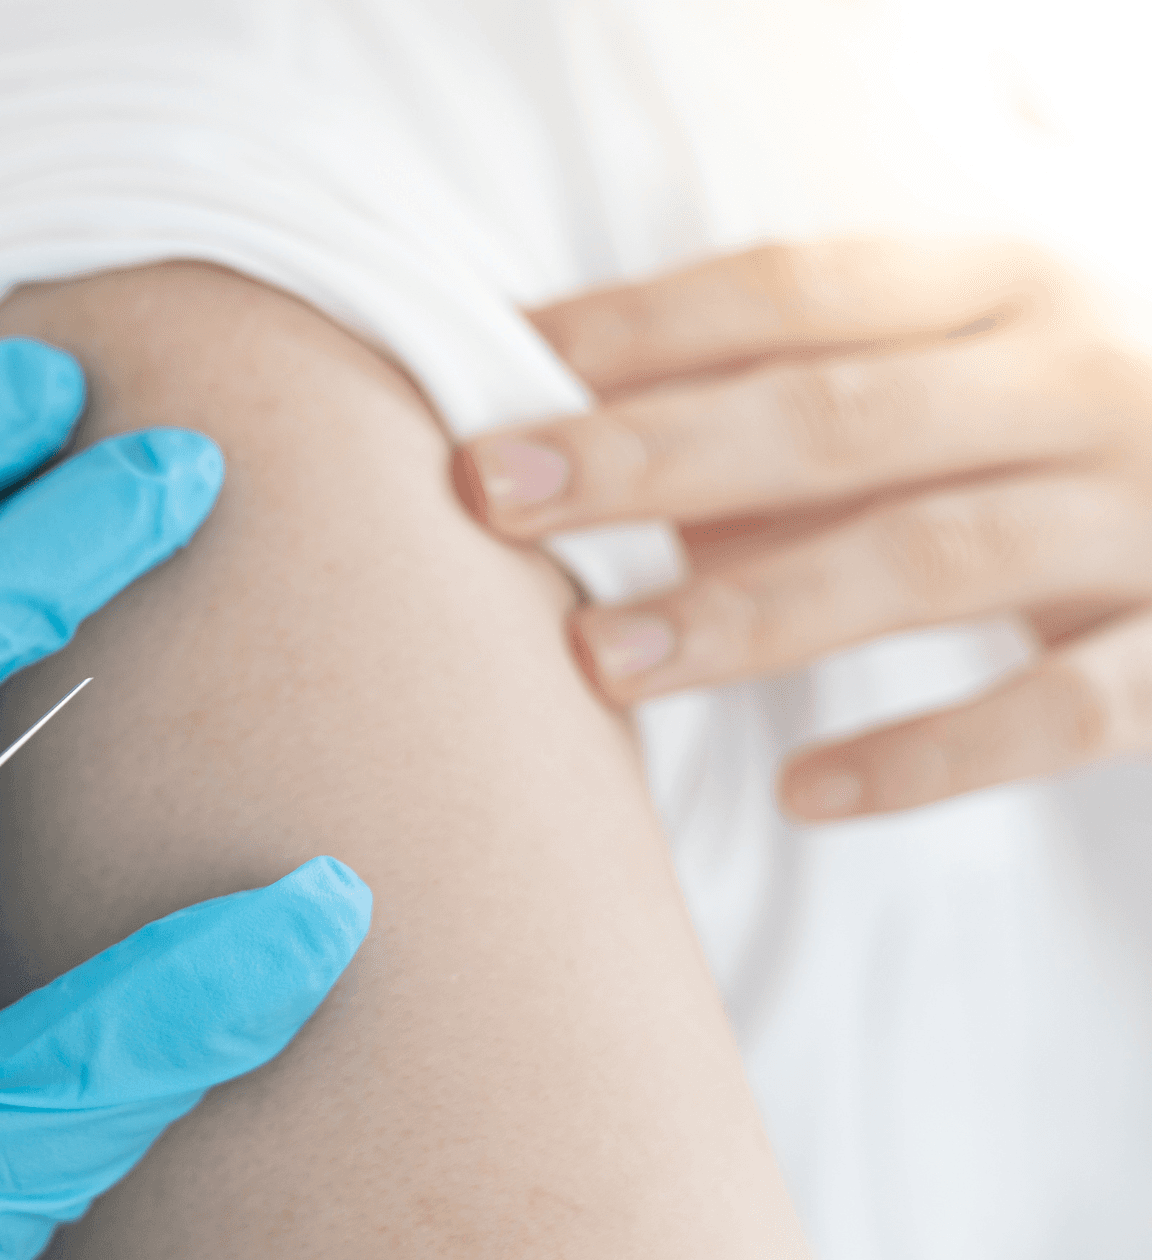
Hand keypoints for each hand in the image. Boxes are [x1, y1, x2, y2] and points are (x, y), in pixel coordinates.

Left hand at [457, 239, 1151, 818]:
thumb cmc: (1042, 440)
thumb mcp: (946, 384)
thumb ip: (786, 414)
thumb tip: (560, 446)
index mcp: (1005, 284)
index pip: (799, 288)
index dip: (643, 324)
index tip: (499, 365)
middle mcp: (1081, 377)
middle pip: (837, 414)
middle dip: (651, 453)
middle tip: (494, 492)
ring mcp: (1150, 513)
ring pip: (929, 556)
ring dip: (750, 610)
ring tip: (601, 661)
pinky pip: (1061, 712)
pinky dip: (928, 755)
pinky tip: (804, 794)